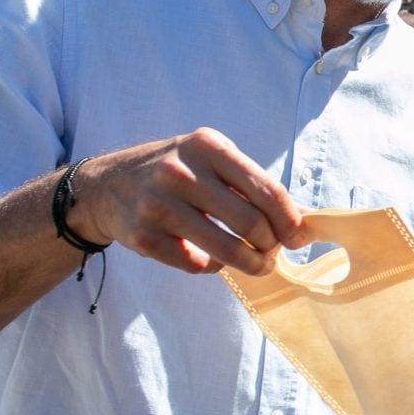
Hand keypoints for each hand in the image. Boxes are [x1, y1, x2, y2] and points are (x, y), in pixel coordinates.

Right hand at [67, 127, 305, 275]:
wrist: (105, 186)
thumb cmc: (177, 172)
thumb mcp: (212, 161)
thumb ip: (255, 185)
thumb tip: (307, 220)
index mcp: (207, 146)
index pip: (266, 189)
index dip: (290, 219)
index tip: (298, 237)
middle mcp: (181, 172)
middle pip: (250, 222)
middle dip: (272, 245)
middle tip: (275, 252)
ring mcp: (159, 205)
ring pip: (226, 249)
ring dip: (252, 264)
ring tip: (259, 265)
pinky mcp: (143, 237)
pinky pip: (196, 264)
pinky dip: (214, 267)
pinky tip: (214, 258)